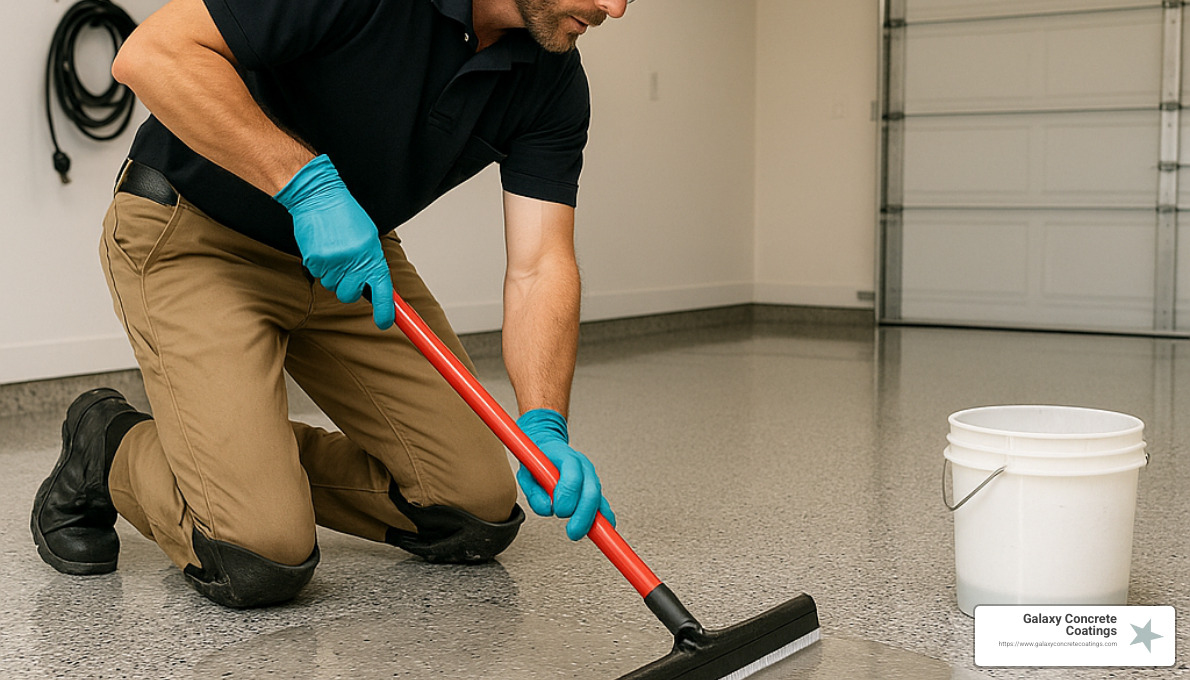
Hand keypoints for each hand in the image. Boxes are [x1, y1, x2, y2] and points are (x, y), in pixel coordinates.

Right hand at [274, 155, 394, 328]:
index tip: (385, 322)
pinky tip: (323, 249)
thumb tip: (375, 287)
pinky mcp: (314, 262)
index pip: (383, 292)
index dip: (386, 312)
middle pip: (350, 296)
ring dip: (334, 276)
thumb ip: (372, 262)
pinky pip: (319, 276)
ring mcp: (333, 264)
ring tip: (335, 252)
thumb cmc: (345, 216)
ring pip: (333, 287)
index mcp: (372, 256)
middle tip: (348, 272)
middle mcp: (354, 262)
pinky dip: (321, 267)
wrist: (318, 198)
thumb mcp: (369, 238)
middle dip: (350, 289)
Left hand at [516, 408, 614, 540]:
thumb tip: (547, 509)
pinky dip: (604, 519)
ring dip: (591, 519)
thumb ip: (534, 492)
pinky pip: (603, 505)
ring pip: (598, 499)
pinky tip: (604, 530)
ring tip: (580, 533)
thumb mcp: (527, 473)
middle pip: (591, 491)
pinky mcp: (594, 488)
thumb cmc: (537, 460)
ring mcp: (591, 477)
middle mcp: (583, 466)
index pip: (572, 476)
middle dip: (583, 515)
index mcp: (566, 457)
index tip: (558, 511)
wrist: (548, 446)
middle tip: (573, 532)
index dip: (567, 496)